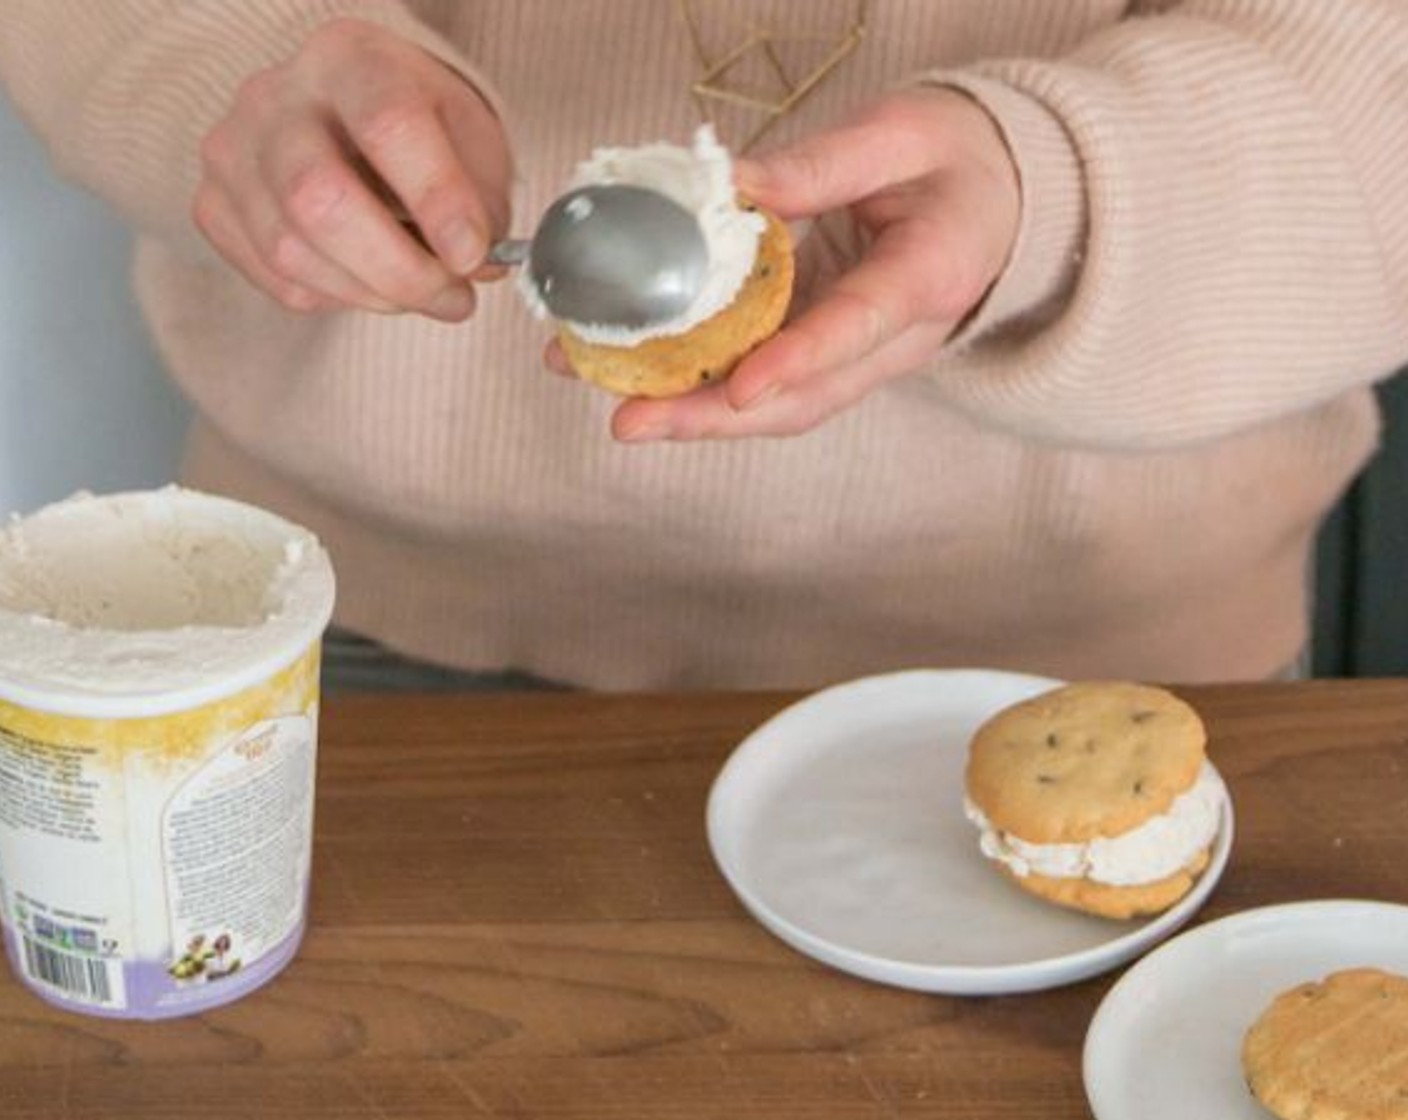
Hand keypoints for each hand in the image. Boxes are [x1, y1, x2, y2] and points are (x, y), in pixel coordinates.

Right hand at [193, 18, 511, 320]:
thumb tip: (474, 266)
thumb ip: (478, 201)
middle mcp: (277, 96)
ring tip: (423, 294)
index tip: (472, 254)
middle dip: (399, 270)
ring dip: (373, 294)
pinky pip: (275, 279)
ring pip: (291, 251)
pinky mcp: (213, 206)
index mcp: (351, 58)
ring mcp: (233, 151)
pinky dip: (337, 298)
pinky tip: (370, 282)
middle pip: (319, 198)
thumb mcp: (468, 140)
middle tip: (453, 296)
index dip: (436, 200)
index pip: (387, 124)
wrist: (345, 116)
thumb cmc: (416, 128)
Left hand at [597, 87, 1019, 440]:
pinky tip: (644, 374)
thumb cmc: (959, 159)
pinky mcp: (830, 350)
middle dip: (714, 417)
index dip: (797, 361)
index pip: (858, 327)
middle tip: (631, 421)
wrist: (1001, 202)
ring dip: (698, 413)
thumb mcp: (902, 133)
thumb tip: (726, 188)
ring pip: (783, 403)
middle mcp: (898, 337)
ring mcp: (863, 354)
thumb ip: (821, 164)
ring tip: (621, 407)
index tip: (738, 388)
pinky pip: (770, 378)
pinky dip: (707, 384)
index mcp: (928, 276)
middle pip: (807, 396)